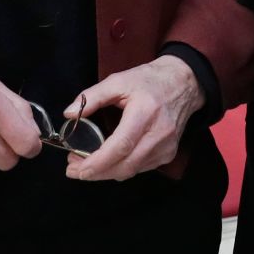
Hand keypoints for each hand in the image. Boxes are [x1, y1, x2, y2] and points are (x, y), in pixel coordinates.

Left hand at [64, 55, 203, 180]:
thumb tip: (69, 113)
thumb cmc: (149, 80)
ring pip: (131, 171)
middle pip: (124, 166)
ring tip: (87, 165)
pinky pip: (140, 169)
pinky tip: (110, 161)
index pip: (120, 146)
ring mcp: (166, 146)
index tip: (74, 167)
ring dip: (106, 173)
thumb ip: (91, 97)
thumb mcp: (118, 80)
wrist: (184, 83)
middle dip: (96, 173)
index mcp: (145, 112)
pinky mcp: (169, 153)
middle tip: (73, 170)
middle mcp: (159, 133)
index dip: (96, 162)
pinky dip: (122, 168)